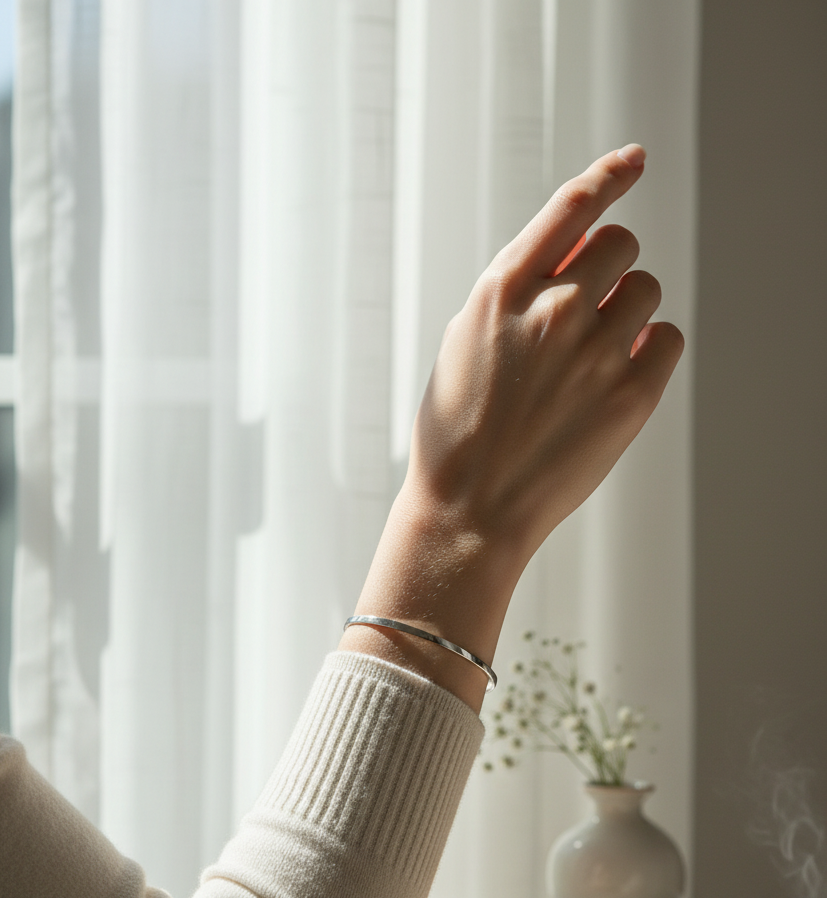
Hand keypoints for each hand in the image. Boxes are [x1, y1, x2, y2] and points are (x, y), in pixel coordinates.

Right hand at [340, 145, 683, 709]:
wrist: (469, 510)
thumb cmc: (457, 432)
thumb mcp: (464, 341)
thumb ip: (515, 292)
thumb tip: (575, 257)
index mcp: (504, 289)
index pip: (571, 205)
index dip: (610, 174)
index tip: (635, 160)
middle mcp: (554, 308)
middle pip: (620, 244)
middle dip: (609, 267)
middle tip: (588, 310)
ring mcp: (596, 351)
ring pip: (646, 288)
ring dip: (630, 308)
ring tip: (595, 353)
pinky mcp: (631, 395)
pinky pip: (668, 337)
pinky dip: (652, 346)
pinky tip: (621, 372)